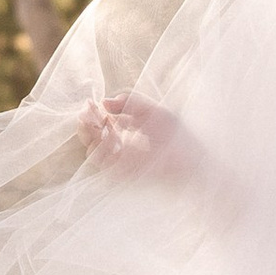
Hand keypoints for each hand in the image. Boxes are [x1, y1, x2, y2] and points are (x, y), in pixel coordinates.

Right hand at [80, 93, 194, 177]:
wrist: (189, 159)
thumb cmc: (175, 135)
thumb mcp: (152, 109)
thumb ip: (129, 100)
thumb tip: (105, 102)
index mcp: (123, 131)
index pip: (98, 123)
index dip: (91, 112)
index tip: (90, 103)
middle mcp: (118, 147)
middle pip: (90, 137)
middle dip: (87, 123)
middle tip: (90, 113)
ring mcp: (118, 162)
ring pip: (92, 150)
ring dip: (94, 134)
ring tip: (105, 123)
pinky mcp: (121, 174)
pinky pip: (102, 162)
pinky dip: (103, 148)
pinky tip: (113, 137)